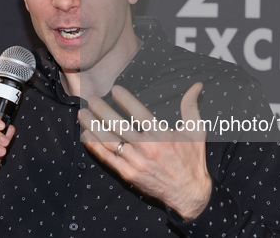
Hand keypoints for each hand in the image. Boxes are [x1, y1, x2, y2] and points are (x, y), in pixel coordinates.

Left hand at [78, 82, 210, 220]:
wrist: (189, 193)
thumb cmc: (192, 160)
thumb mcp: (196, 131)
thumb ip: (191, 106)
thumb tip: (197, 85)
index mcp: (161, 135)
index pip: (139, 113)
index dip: (125, 100)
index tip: (114, 89)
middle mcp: (146, 148)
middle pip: (118, 125)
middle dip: (102, 110)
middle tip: (91, 99)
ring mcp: (135, 162)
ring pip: (109, 141)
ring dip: (93, 126)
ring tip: (82, 114)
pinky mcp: (128, 174)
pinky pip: (107, 158)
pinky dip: (95, 146)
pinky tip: (86, 135)